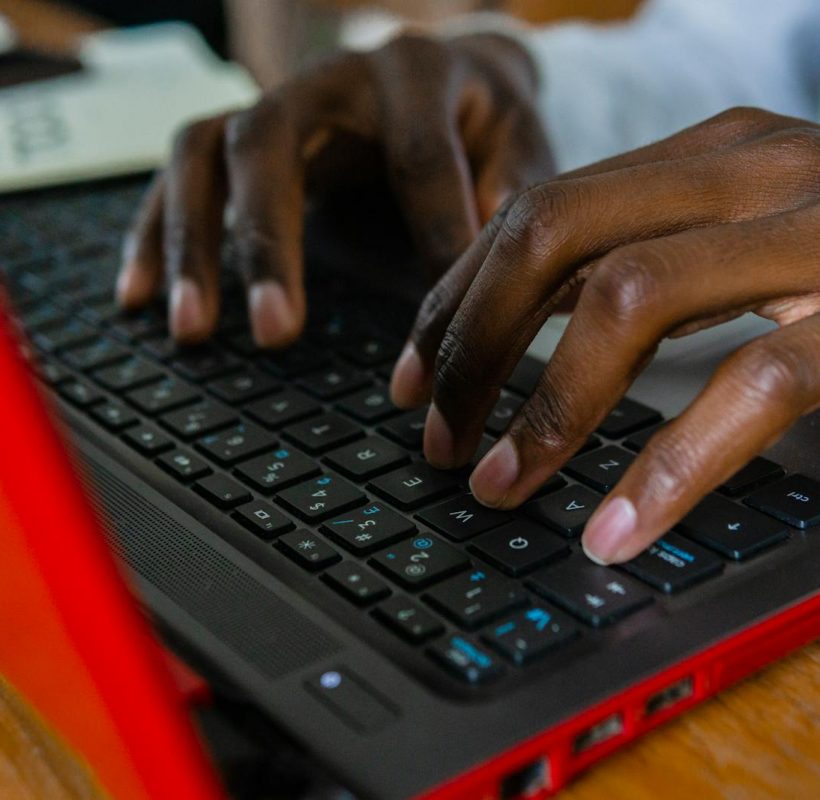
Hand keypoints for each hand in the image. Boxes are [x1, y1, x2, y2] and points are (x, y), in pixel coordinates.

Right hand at [115, 32, 551, 345]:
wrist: (447, 78)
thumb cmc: (487, 125)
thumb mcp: (521, 146)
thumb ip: (514, 196)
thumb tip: (492, 266)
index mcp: (416, 76)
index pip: (417, 159)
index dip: (430, 239)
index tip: (436, 329)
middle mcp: (331, 78)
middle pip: (271, 144)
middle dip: (269, 242)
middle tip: (277, 333)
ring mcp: (275, 103)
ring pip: (206, 156)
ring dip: (190, 244)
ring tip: (191, 328)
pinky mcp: (241, 136)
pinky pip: (179, 175)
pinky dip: (156, 235)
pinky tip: (139, 295)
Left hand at [390, 107, 819, 563]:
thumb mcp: (736, 245)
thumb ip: (642, 264)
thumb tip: (523, 332)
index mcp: (707, 156)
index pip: (534, 214)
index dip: (455, 299)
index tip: (411, 373)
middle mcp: (754, 170)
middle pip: (551, 237)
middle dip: (472, 344)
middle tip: (434, 435)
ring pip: (630, 299)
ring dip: (545, 408)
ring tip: (496, 485)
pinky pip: (755, 385)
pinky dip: (670, 466)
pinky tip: (612, 529)